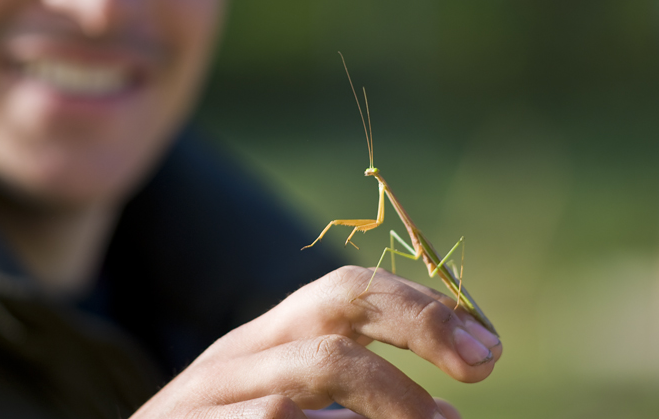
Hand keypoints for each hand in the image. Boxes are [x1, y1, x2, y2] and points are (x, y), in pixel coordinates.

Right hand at [133, 266, 501, 418]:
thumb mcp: (283, 405)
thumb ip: (349, 397)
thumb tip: (447, 414)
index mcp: (265, 338)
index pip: (346, 290)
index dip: (420, 306)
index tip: (485, 345)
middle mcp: (238, 354)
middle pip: (335, 307)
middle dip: (416, 324)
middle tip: (482, 364)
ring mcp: (210, 395)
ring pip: (314, 367)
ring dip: (393, 398)